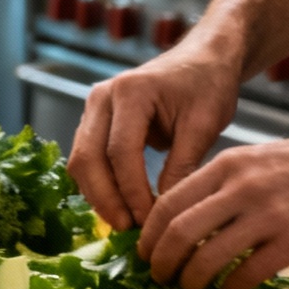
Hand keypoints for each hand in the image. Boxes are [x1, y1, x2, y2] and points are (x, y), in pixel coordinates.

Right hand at [67, 47, 242, 229]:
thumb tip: (164, 212)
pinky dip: (99, 185)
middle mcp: (102, 97)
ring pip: (81, 162)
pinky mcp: (94, 121)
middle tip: (128, 229)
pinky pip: (87, 159)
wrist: (202, 60)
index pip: (120, 152)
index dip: (131, 191)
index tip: (148, 219)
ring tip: (125, 223)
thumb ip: (182, 166)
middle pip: (88, 158)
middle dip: (106, 199)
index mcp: (131, 91)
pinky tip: (120, 206)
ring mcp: (93, 108)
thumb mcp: (204, 125)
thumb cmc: (208, 85)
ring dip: (98, 195)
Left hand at [137, 129, 288, 288]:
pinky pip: (246, 275)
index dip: (149, 236)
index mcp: (227, 165)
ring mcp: (268, 215)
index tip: (145, 254)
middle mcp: (241, 188)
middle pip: (179, 234)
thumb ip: (220, 185)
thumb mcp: (257, 160)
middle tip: (159, 279)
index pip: (168, 204)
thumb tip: (182, 222)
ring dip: (191, 282)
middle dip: (161, 263)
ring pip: (207, 259)